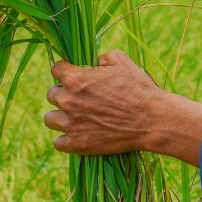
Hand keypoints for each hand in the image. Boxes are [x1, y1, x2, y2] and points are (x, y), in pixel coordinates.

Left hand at [45, 50, 201, 165]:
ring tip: (74, 116)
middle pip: (51, 94)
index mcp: (76, 79)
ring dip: (60, 116)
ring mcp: (71, 124)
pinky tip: (78, 133)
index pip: (56, 69)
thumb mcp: (122, 62)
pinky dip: (66, 139)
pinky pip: (58, 142)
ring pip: (50, 119)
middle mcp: (68, 101)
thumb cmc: (139, 89)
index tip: (73, 74)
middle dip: (63, 92)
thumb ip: (103, 57)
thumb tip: (96, 61)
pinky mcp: (77, 144)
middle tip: (79, 96)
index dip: (66, 70)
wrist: (152, 120)